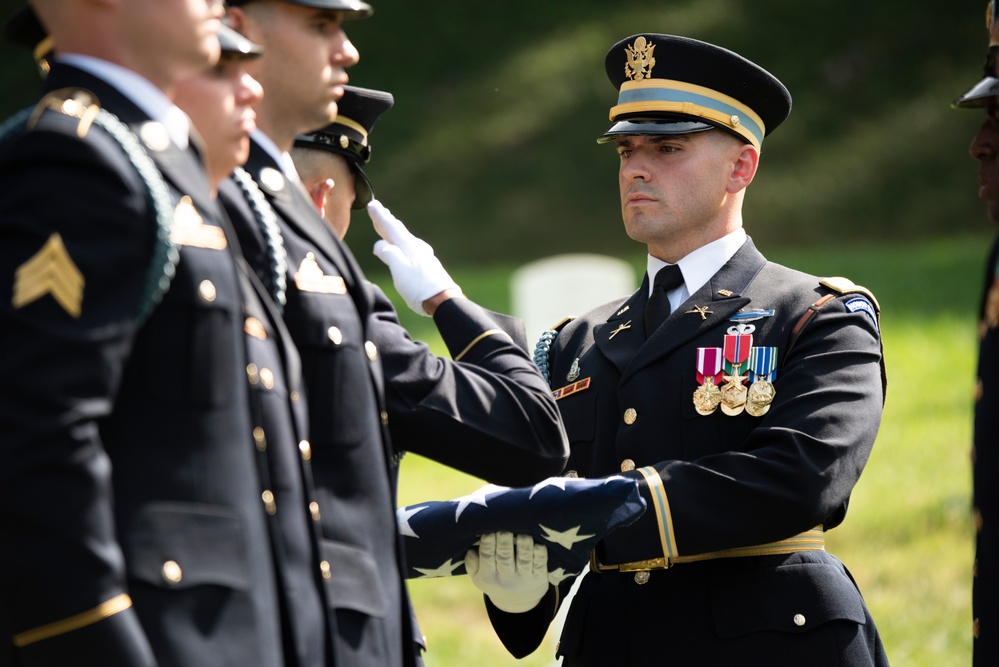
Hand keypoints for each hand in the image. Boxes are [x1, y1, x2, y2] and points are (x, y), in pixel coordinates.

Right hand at [368, 200, 459, 315]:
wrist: (443, 301)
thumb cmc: (419, 287)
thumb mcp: (399, 269)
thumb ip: (388, 254)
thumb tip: (379, 244)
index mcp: (409, 246)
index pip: (391, 227)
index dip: (380, 217)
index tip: (372, 204)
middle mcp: (417, 248)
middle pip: (398, 231)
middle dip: (386, 220)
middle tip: (378, 208)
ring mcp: (423, 256)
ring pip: (404, 239)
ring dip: (393, 231)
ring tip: (387, 224)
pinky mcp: (426, 266)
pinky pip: (409, 248)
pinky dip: (401, 243)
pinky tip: (401, 247)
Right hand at [465, 532, 548, 613]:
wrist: (518, 602)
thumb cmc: (495, 579)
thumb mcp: (478, 577)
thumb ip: (472, 563)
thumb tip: (471, 549)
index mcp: (488, 577)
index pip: (487, 557)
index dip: (487, 544)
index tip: (488, 531)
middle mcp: (506, 579)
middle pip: (505, 558)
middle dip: (504, 543)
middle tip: (504, 530)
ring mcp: (524, 578)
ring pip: (524, 560)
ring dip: (524, 546)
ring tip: (523, 534)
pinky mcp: (539, 577)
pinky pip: (540, 564)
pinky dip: (540, 554)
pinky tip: (539, 544)